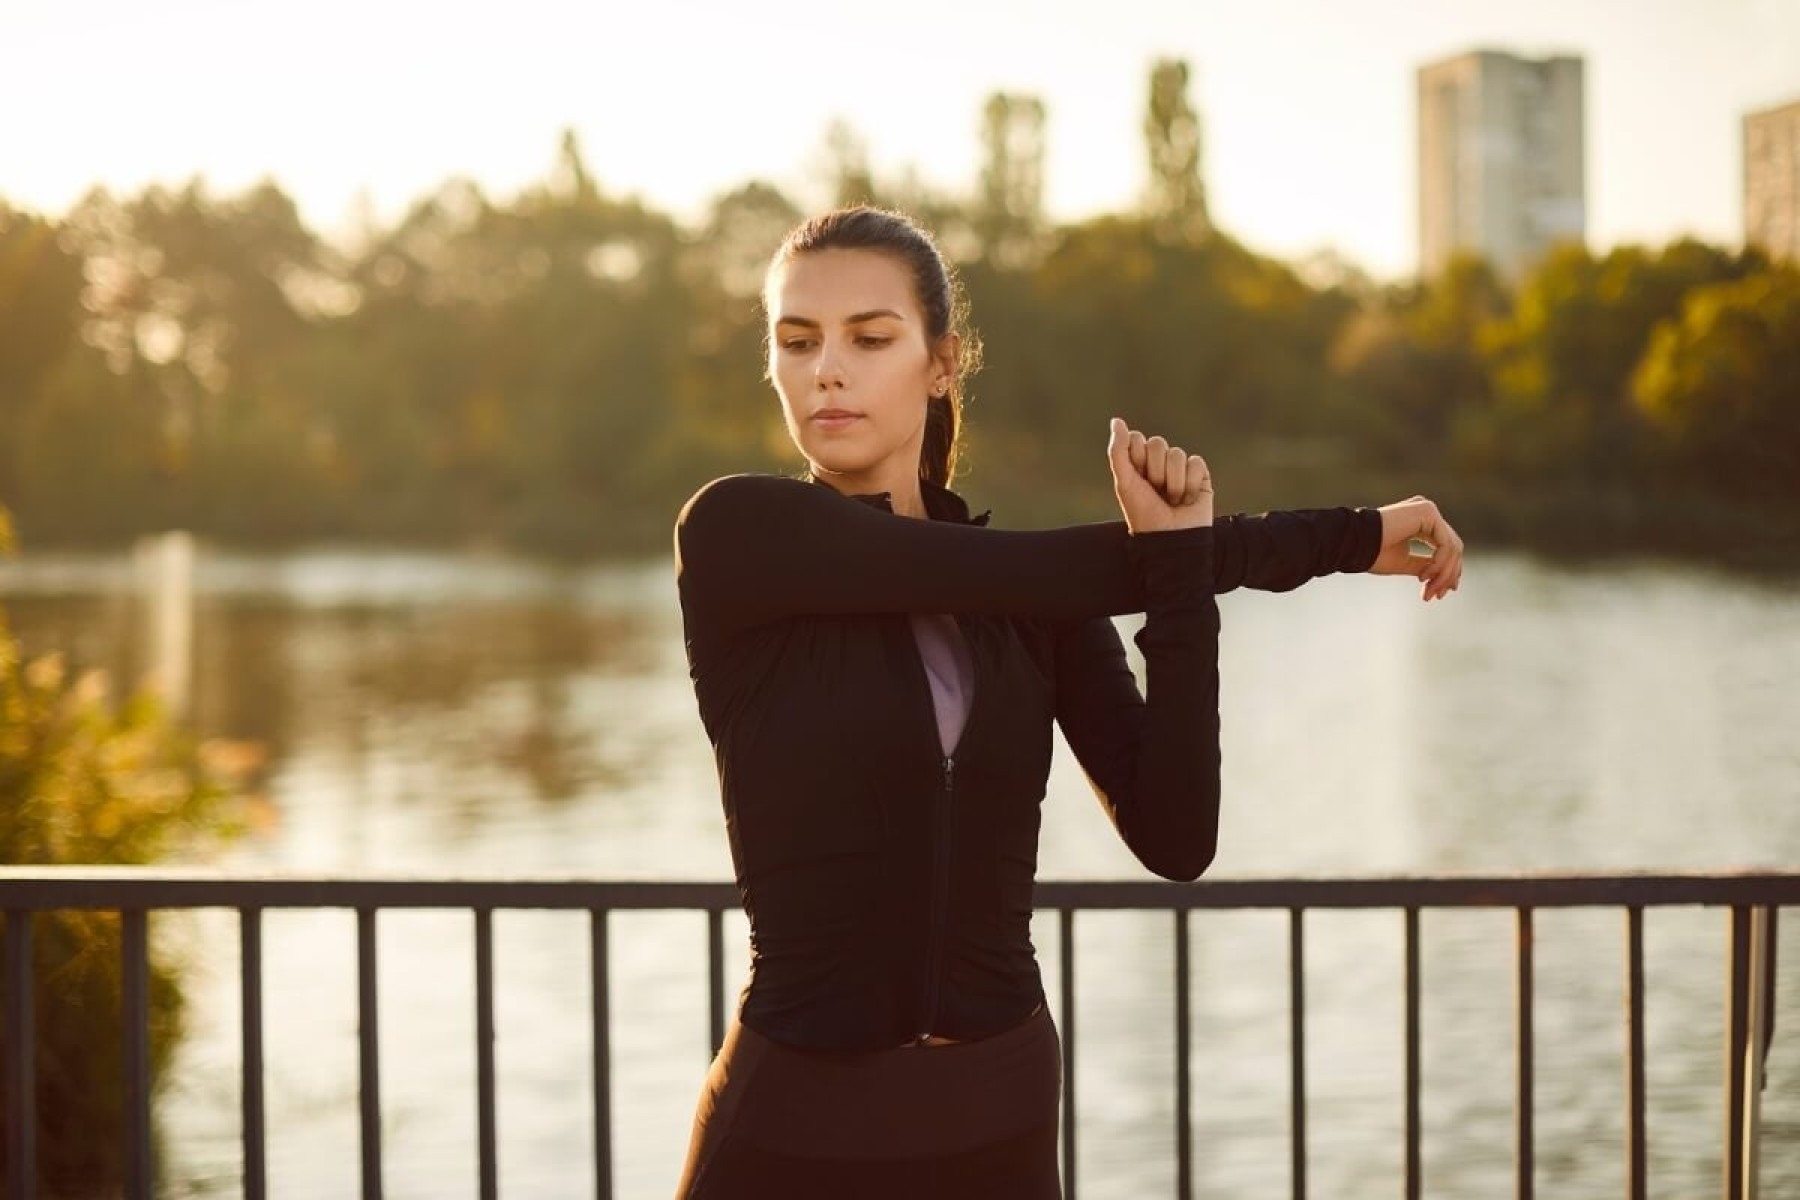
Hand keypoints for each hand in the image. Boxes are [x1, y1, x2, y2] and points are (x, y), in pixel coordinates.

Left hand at [1107, 418, 1212, 532]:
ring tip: (1171, 500)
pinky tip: (1187, 499)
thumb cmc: (1144, 514)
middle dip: (1154, 471)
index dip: (1137, 458)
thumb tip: (1116, 420)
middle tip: (1155, 492)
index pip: (1138, 439)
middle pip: (1157, 443)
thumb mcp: (1125, 482)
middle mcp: (1159, 463)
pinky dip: (1189, 484)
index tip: (1137, 479)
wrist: (1170, 538)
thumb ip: (1118, 451)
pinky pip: (1195, 463)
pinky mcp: (1200, 476)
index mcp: (1138, 463)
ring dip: (1172, 482)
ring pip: (1177, 454)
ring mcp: (1180, 468)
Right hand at [1369, 495, 1463, 600]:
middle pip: (1453, 547)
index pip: (1445, 546)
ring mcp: (1428, 509)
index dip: (1447, 571)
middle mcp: (1427, 512)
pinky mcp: (1427, 512)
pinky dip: (1439, 563)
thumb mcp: (1405, 562)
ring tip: (1428, 590)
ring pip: (1452, 547)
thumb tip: (1445, 578)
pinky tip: (1423, 576)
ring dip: (1443, 573)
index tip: (1440, 593)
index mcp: (1421, 521)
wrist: (1353, 543)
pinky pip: (1445, 543)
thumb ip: (1425, 565)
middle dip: (1447, 575)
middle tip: (1436, 595)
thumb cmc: (1372, 552)